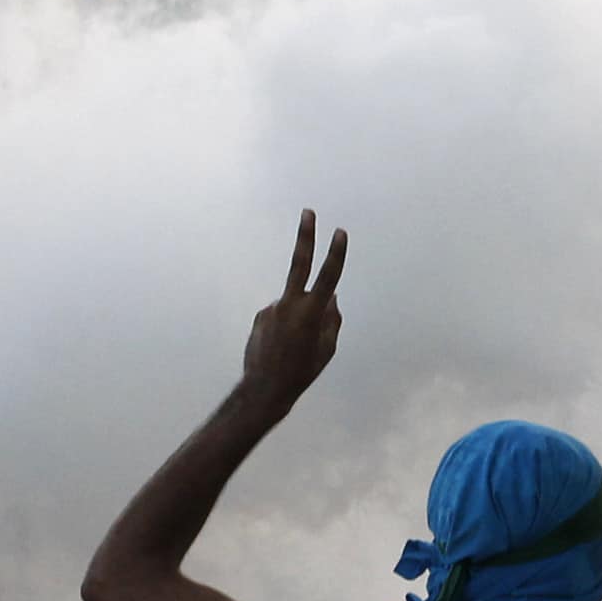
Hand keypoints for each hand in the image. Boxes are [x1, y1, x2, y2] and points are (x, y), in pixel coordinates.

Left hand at [239, 210, 346, 409]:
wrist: (264, 388)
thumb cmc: (302, 372)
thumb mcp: (327, 349)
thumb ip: (332, 320)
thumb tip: (331, 298)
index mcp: (310, 313)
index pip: (329, 278)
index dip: (336, 254)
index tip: (340, 232)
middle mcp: (290, 304)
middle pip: (299, 264)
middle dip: (305, 236)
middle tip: (307, 212)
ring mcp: (273, 308)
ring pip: (295, 302)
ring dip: (299, 318)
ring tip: (294, 347)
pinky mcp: (262, 315)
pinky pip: (281, 315)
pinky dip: (286, 326)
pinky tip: (282, 346)